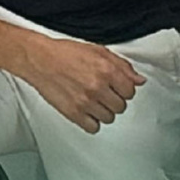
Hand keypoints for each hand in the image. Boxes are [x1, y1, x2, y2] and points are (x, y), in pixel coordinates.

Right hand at [15, 33, 144, 133]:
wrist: (41, 60)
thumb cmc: (66, 54)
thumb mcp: (99, 51)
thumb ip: (122, 66)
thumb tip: (139, 79)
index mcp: (106, 70)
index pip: (130, 91)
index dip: (125, 88)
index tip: (118, 87)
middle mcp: (97, 87)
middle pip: (121, 106)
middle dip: (115, 99)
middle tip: (105, 92)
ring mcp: (86, 102)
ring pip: (109, 118)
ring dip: (104, 110)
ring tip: (94, 100)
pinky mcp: (74, 113)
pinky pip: (93, 127)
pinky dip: (92, 121)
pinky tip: (87, 111)